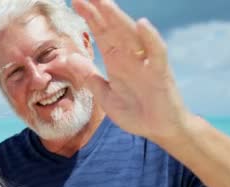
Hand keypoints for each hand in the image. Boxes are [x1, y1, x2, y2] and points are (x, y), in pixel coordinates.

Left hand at [70, 0, 190, 142]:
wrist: (159, 130)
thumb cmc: (135, 112)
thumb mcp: (104, 95)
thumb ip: (89, 76)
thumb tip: (69, 58)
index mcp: (117, 61)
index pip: (101, 34)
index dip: (89, 18)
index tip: (75, 1)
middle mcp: (131, 57)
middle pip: (113, 29)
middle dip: (99, 11)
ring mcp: (146, 63)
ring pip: (131, 35)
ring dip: (118, 18)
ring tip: (104, 2)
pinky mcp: (160, 73)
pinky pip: (156, 53)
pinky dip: (150, 38)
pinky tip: (141, 24)